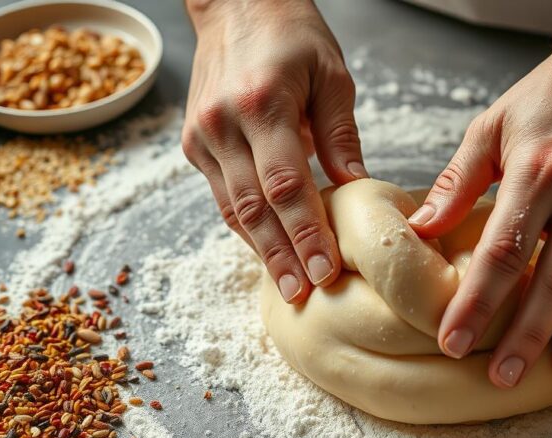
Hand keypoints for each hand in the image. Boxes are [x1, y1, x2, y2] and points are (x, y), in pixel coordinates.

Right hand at [182, 0, 366, 303]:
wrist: (235, 5)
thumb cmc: (292, 35)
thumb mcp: (332, 76)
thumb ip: (341, 137)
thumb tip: (357, 191)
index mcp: (262, 104)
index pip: (285, 186)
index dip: (306, 233)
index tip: (326, 270)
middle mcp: (223, 124)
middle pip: (254, 208)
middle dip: (282, 256)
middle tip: (305, 295)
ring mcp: (202, 136)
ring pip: (232, 210)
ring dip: (261, 252)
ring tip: (288, 288)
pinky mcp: (194, 144)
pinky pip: (222, 197)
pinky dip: (245, 228)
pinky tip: (268, 253)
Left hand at [409, 33, 551, 387]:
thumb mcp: (494, 124)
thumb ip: (458, 181)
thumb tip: (422, 230)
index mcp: (537, 172)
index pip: (501, 251)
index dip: (477, 299)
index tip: (452, 337)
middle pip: (546, 280)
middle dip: (518, 334)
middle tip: (492, 376)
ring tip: (528, 375)